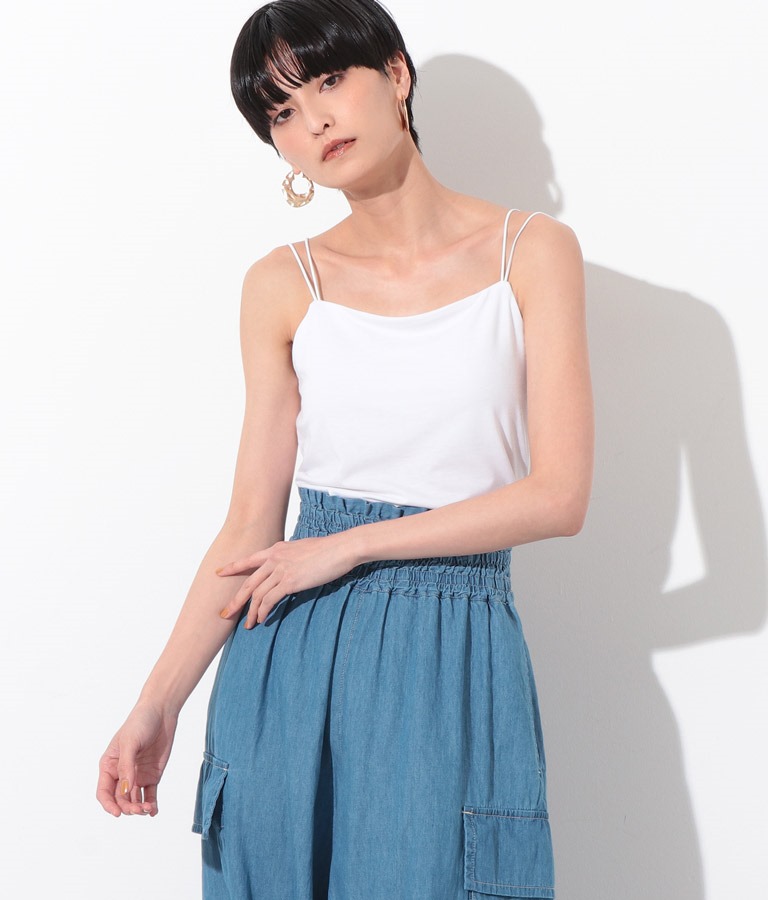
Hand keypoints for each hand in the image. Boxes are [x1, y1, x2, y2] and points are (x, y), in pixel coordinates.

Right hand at [96, 701, 177, 817]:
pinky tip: (153, 811)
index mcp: (109, 765)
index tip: (117, 813)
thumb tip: (124, 791)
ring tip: (147, 809)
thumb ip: (126, 767)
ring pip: (134, 800)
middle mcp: (121, 774)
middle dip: (127, 807)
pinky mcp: (152, 775)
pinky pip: (150, 794)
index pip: (104, 792)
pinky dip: (151, 804)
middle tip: (138, 809)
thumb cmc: (140, 723)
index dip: (109, 805)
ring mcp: (137, 775)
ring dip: (139, 808)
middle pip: (120, 799)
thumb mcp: (130, 743)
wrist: (161, 712)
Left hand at [217, 532, 359, 627]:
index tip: (219, 573)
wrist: (340, 548)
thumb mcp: (303, 549)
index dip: (232, 568)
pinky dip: (264, 612)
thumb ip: (290, 558)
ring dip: (251, 612)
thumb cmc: (328, 549)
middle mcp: (275, 558)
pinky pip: (270, 600)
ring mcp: (281, 569)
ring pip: (257, 594)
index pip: (249, 560)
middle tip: (225, 613)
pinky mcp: (290, 581)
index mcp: (276, 548)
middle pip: (248, 582)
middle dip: (235, 600)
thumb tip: (287, 568)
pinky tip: (262, 620)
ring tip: (248, 625)